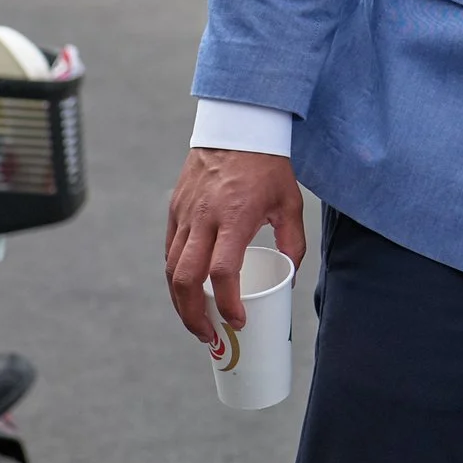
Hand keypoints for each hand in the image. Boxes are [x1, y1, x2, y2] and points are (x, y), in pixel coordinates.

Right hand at [165, 148, 306, 340]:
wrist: (237, 127)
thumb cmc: (268, 166)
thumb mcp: (290, 202)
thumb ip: (293, 242)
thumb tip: (288, 277)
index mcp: (235, 218)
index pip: (223, 272)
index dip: (228, 303)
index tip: (238, 320)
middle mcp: (204, 218)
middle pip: (185, 279)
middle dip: (193, 315)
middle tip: (208, 335)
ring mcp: (184, 214)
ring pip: (170, 268)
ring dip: (179, 301)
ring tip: (195, 320)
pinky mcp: (175, 209)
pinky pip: (169, 250)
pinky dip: (174, 275)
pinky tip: (186, 290)